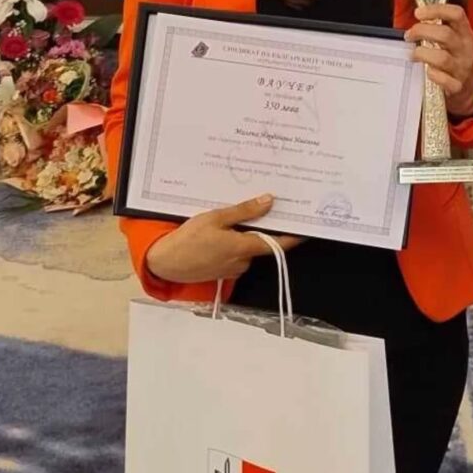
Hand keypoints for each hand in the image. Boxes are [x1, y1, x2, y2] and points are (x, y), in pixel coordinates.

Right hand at [146, 194, 303, 283]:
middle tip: (266, 208)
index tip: (308, 228)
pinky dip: (235, 243)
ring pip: (248, 248)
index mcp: (243, 248)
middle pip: (262, 243)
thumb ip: (244, 211)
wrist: (165, 263)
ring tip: (235, 217)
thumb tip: (269, 201)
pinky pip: (236, 255)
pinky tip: (223, 233)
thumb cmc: (188, 239)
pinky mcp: (223, 271)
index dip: (294, 237)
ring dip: (245, 235)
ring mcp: (233, 268)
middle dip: (263, 228)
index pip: (277, 243)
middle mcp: (242, 261)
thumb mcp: (215, 218)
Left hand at [404, 4, 472, 117]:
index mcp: (465, 33)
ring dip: (422, 53)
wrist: (468, 86)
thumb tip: (416, 15)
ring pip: (442, 58)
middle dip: (421, 31)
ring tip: (414, 54)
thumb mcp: (453, 39)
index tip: (418, 13)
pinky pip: (444, 80)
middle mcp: (466, 49)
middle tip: (409, 35)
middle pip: (445, 34)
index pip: (456, 14)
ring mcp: (462, 68)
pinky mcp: (457, 85)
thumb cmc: (453, 57)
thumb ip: (438, 26)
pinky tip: (427, 72)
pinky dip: (433, 75)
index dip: (436, 10)